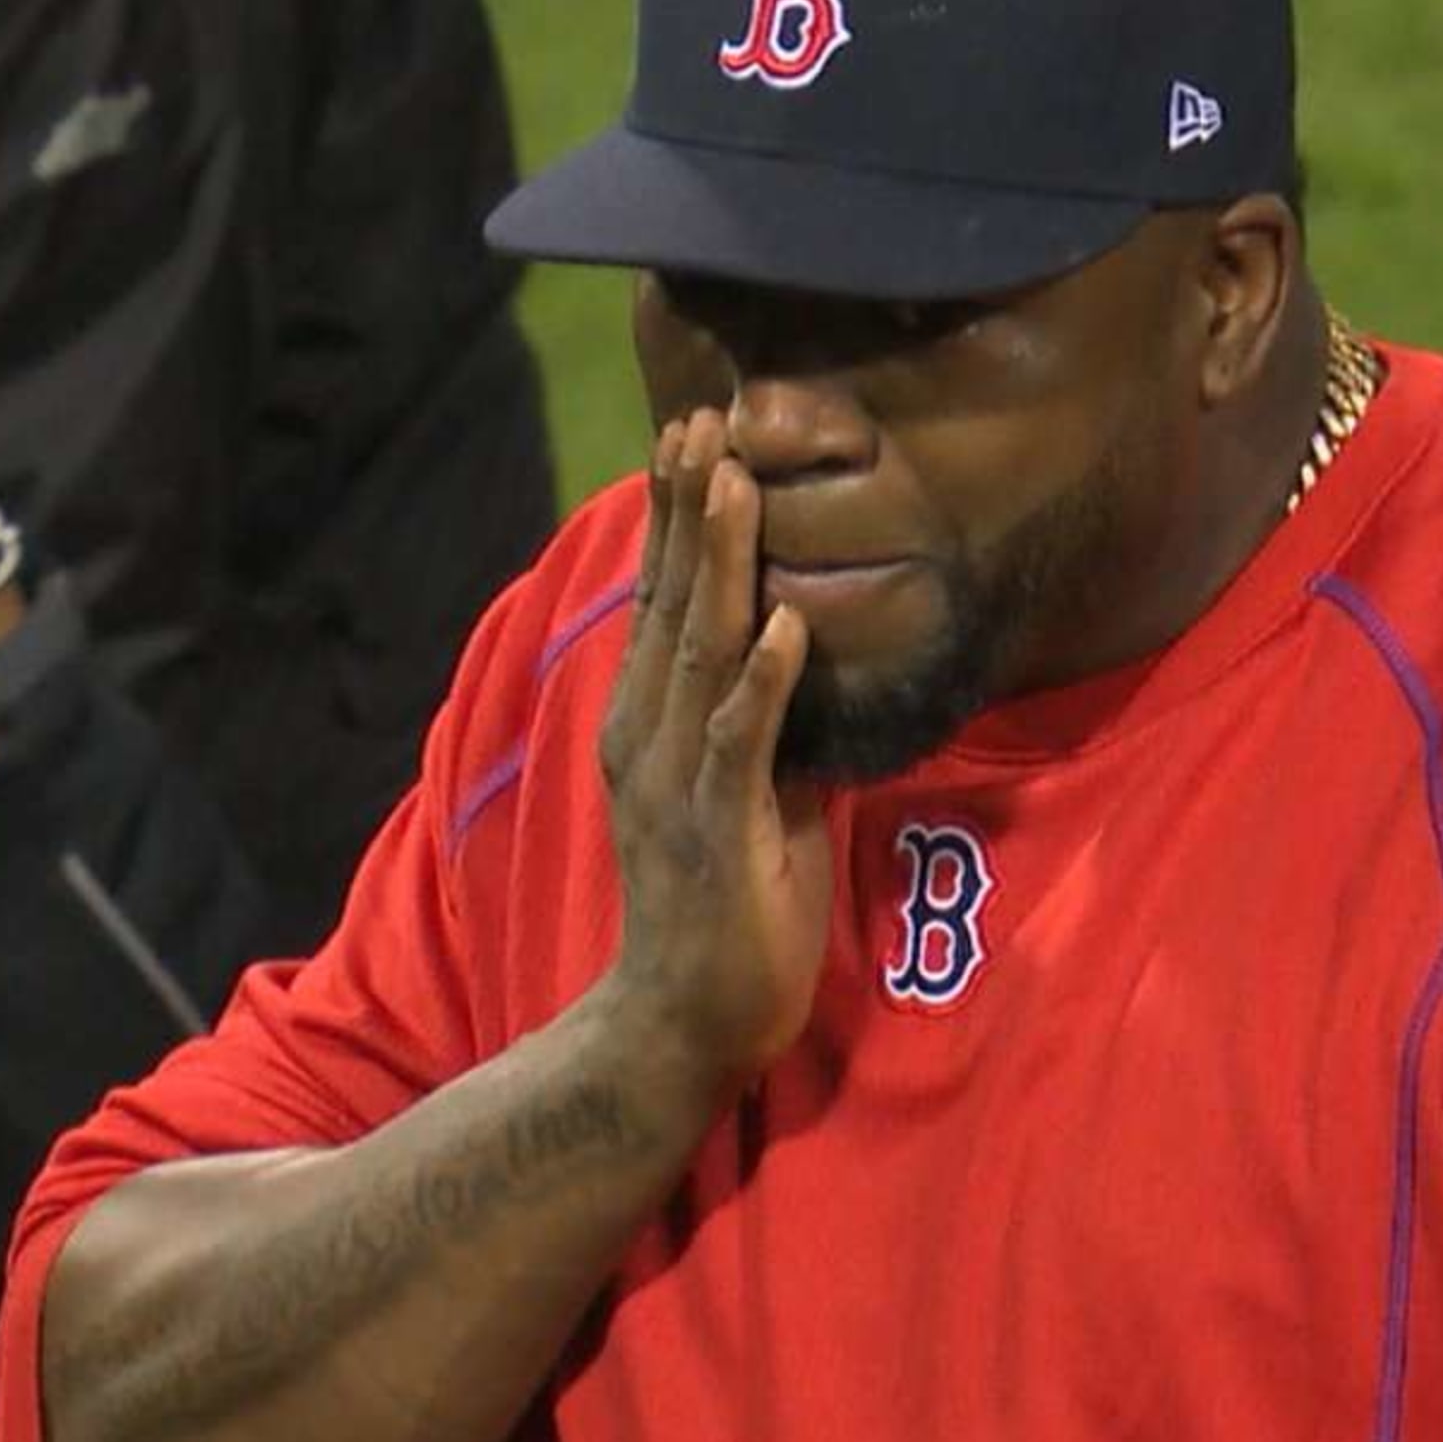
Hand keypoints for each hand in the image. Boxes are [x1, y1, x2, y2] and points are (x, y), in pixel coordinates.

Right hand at [597, 410, 831, 1090]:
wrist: (680, 1021)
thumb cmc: (723, 905)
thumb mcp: (742, 792)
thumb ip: (756, 722)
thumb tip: (795, 652)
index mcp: (647, 723)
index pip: (662, 601)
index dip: (676, 519)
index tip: (694, 436)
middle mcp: (648, 737)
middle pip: (673, 602)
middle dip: (692, 510)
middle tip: (707, 419)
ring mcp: (677, 781)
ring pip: (700, 651)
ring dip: (723, 564)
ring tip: (742, 484)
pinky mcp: (718, 829)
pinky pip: (742, 741)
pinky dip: (763, 680)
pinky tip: (786, 623)